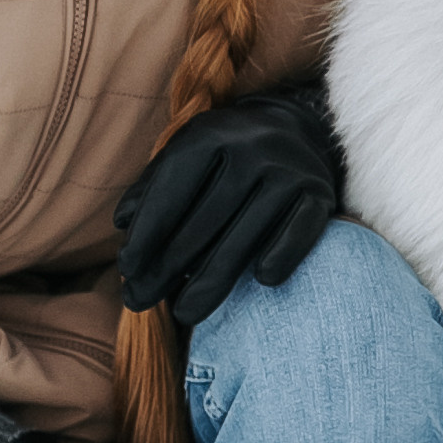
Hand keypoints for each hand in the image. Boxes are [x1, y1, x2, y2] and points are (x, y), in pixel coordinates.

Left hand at [114, 85, 341, 327]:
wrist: (301, 128)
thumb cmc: (228, 153)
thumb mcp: (187, 153)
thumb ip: (153, 186)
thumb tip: (122, 223)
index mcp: (212, 133)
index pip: (172, 189)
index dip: (146, 233)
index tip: (127, 270)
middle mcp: (252, 148)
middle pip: (204, 221)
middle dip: (167, 267)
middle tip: (140, 301)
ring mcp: (290, 170)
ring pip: (245, 237)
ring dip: (212, 282)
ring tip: (184, 313)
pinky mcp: (319, 193)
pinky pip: (297, 235)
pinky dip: (278, 259)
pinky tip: (260, 280)